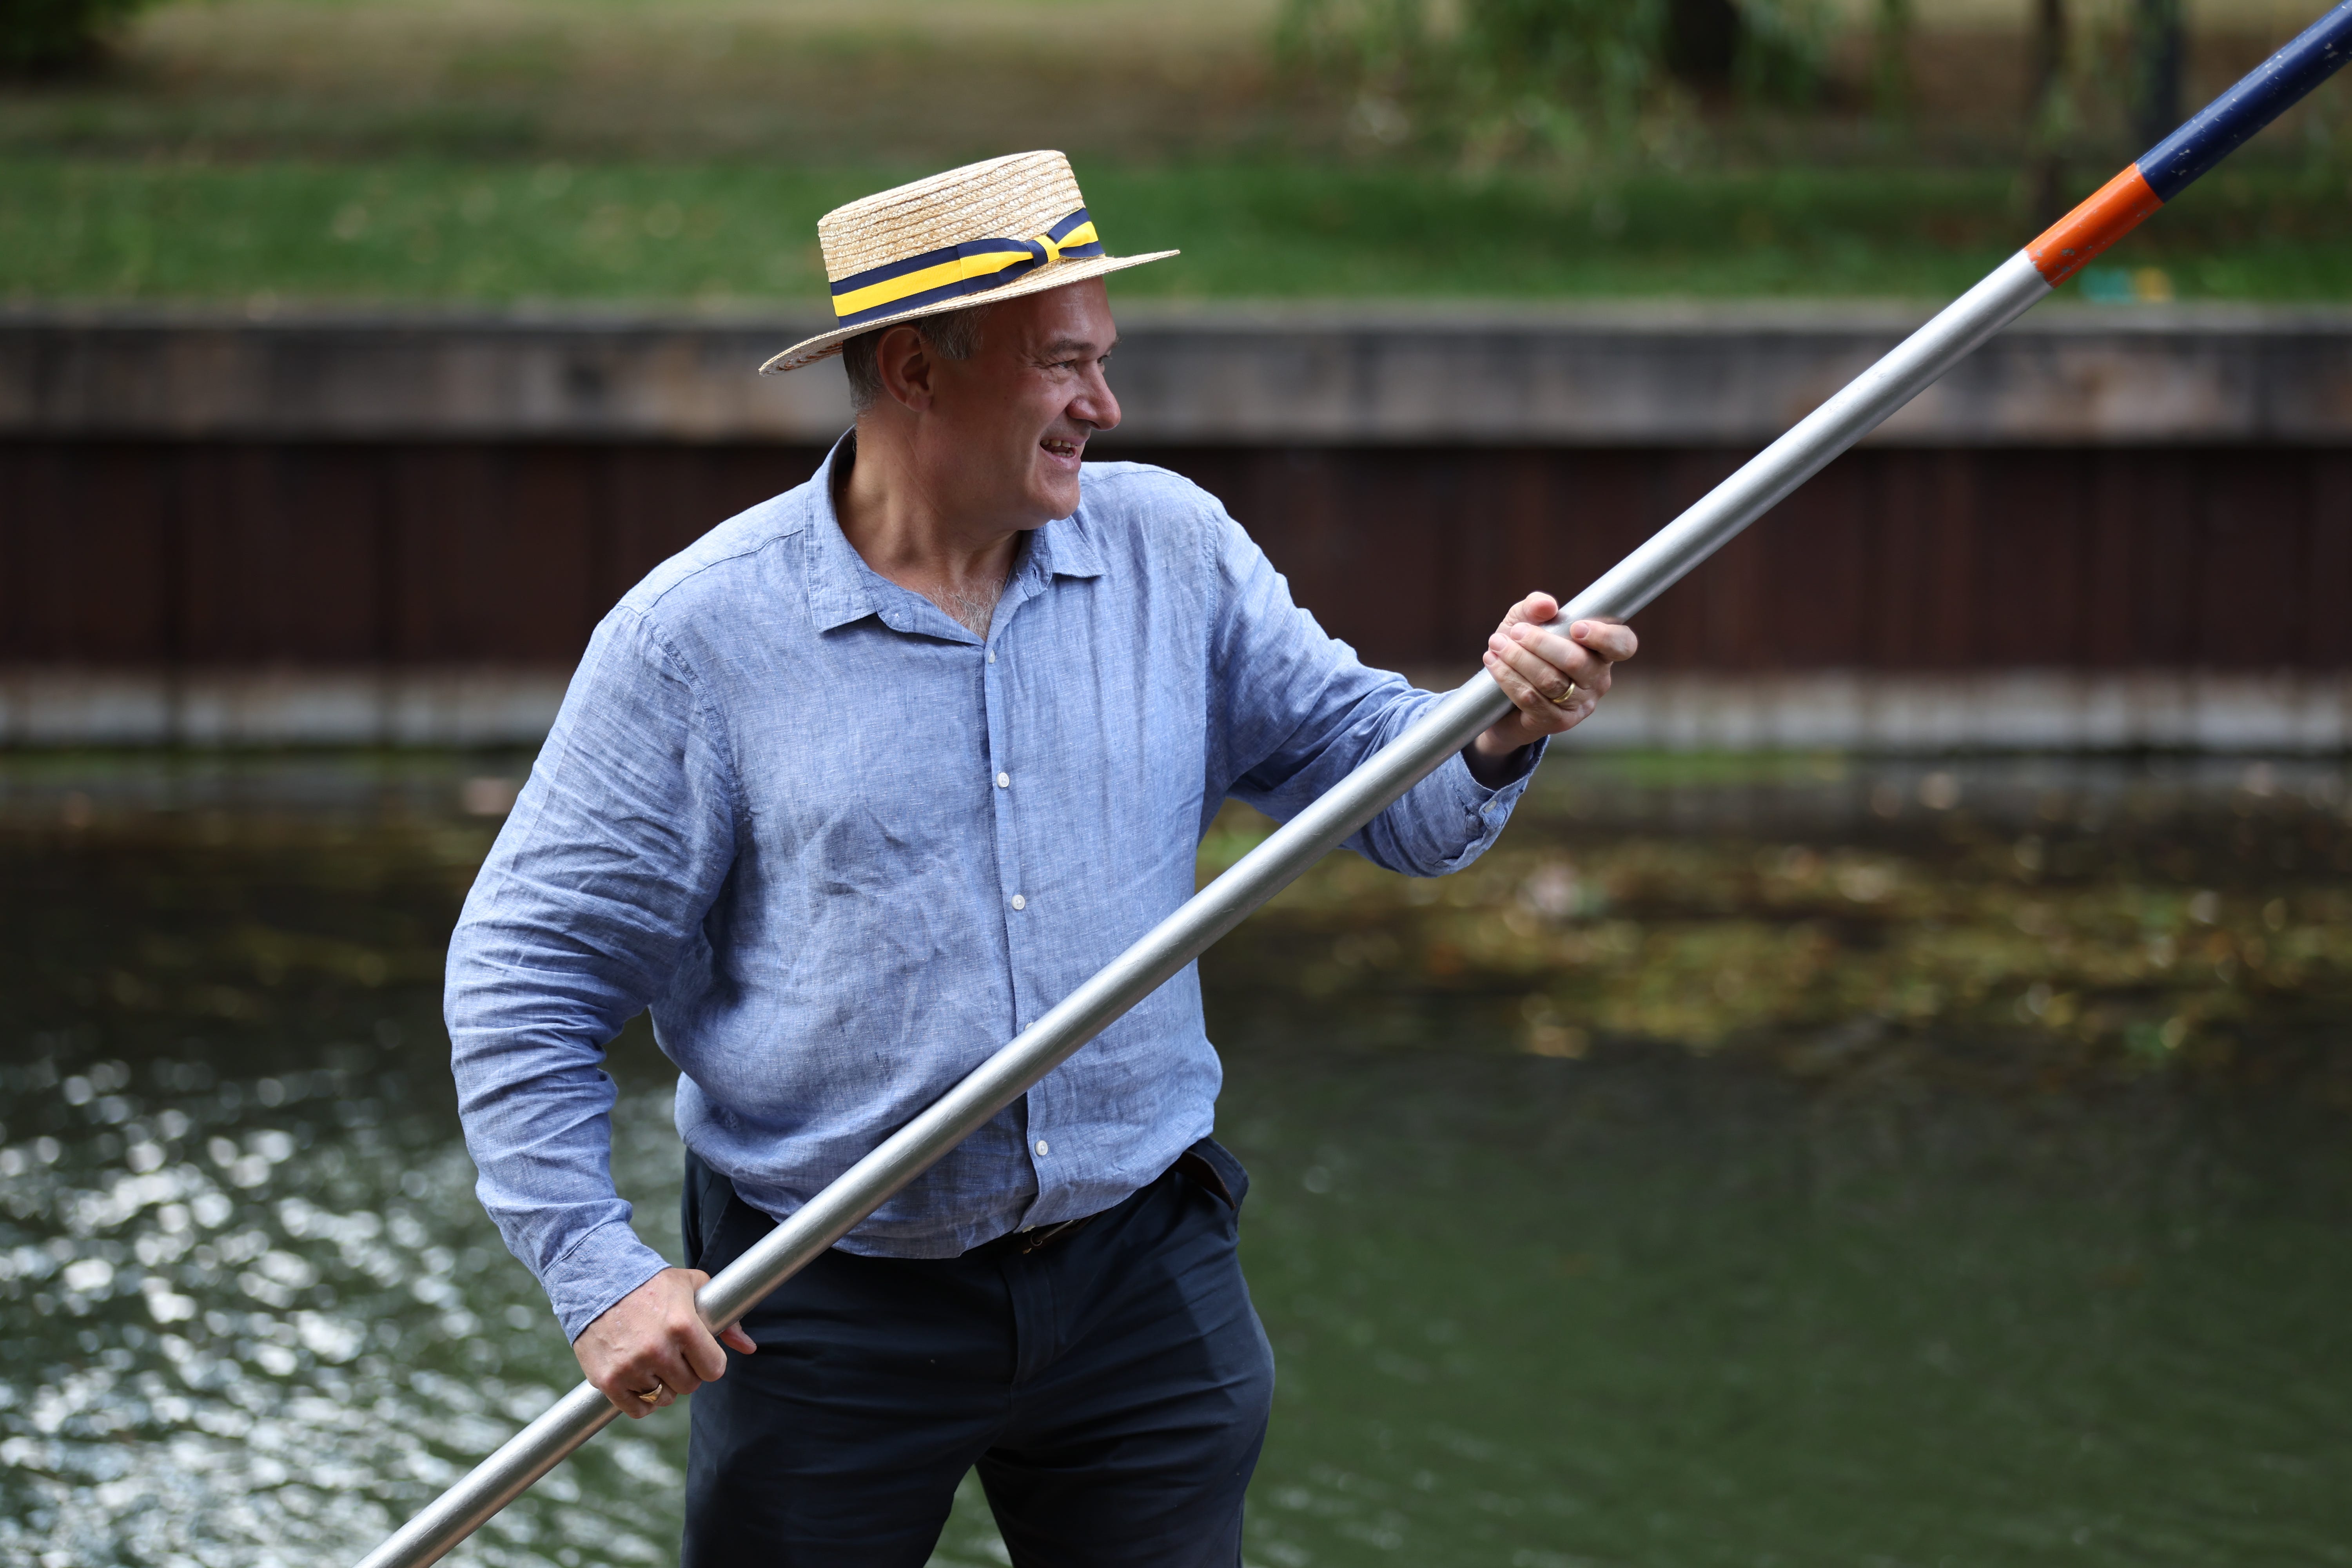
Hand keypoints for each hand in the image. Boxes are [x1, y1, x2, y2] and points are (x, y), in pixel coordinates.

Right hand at [572, 1266, 756, 1417]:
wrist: (596, 1281)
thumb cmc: (651, 1284)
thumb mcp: (693, 1288)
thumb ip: (725, 1319)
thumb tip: (749, 1347)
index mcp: (683, 1326)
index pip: (714, 1369)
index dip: (709, 1362)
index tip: (700, 1354)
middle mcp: (657, 1350)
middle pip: (690, 1386)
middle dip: (686, 1372)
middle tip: (673, 1353)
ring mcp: (631, 1367)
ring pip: (664, 1398)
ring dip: (663, 1385)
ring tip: (654, 1362)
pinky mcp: (607, 1380)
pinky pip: (638, 1410)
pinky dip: (641, 1401)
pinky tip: (640, 1379)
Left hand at [1468, 592, 1638, 783]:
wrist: (1502, 696)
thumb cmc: (1524, 651)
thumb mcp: (1526, 621)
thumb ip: (1535, 607)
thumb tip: (1546, 605)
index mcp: (1601, 651)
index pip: (1623, 644)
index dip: (1605, 636)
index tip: (1576, 627)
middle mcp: (1598, 679)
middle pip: (1577, 661)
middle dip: (1541, 643)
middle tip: (1515, 632)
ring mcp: (1581, 704)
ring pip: (1551, 681)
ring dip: (1519, 660)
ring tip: (1497, 644)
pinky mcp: (1559, 722)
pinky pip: (1532, 699)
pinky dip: (1509, 678)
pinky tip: (1493, 663)